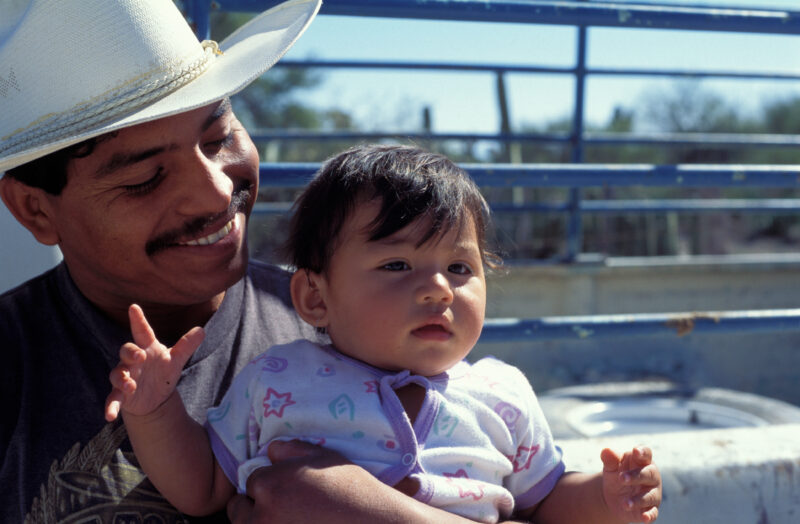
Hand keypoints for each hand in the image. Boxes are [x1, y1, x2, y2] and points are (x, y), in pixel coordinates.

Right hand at [104, 304, 203, 420]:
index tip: (134, 307)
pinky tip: (110, 416)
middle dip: (130, 352)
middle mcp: (133, 361)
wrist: (154, 398)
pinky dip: (110, 407)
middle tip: (140, 356)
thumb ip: (186, 346)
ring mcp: (125, 377)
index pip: (142, 332)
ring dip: (122, 379)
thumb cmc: (163, 372)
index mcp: (147, 348)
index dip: (138, 320)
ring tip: (130, 385)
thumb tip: (202, 330)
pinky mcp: (121, 395)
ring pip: (117, 374)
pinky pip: (112, 399)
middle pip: (126, 351)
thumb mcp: (176, 360)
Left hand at [227, 440, 468, 523]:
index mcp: (269, 485)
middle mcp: (262, 515)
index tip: (286, 489)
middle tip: (282, 507)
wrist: (374, 522)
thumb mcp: (323, 457)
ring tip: (291, 517)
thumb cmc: (351, 489)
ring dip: (262, 522)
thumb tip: (270, 451)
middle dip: (255, 507)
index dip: (268, 484)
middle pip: (239, 512)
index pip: (251, 482)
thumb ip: (291, 449)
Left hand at [600, 446, 660, 522]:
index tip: (635, 451)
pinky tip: (644, 517)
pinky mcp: (650, 509)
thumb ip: (610, 459)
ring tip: (625, 503)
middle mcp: (651, 477)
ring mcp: (652, 493)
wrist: (613, 496)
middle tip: (621, 479)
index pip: (646, 454)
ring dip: (638, 500)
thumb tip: (606, 450)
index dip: (642, 452)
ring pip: (649, 496)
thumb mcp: (611, 467)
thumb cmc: (616, 475)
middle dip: (636, 476)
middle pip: (649, 474)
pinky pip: (653, 513)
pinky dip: (649, 515)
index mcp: (642, 462)